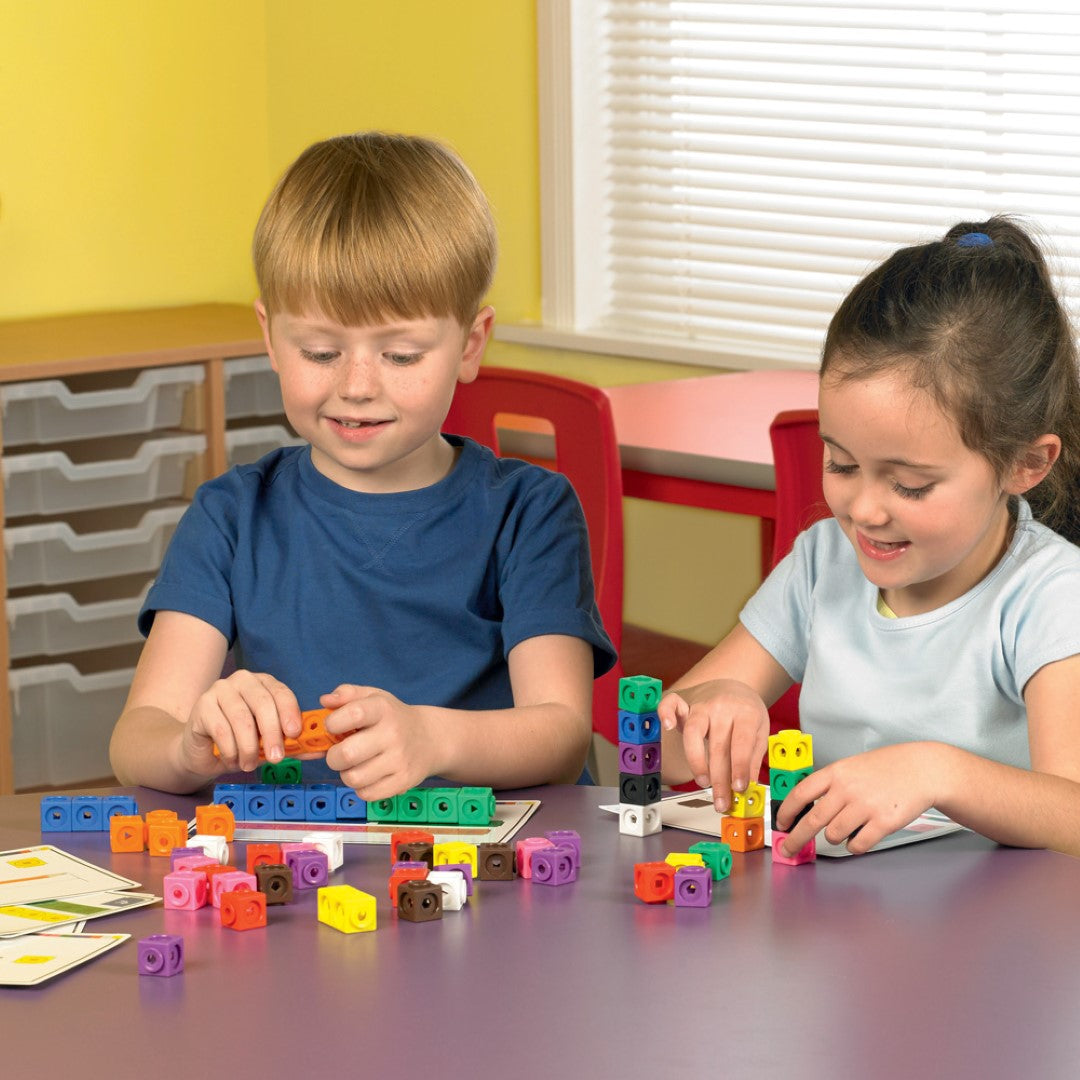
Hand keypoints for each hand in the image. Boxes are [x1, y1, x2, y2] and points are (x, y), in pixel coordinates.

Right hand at [183, 670, 301, 775]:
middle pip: (263, 703)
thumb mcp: (269, 742)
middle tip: (276, 758)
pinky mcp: (202, 705)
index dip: (290, 712)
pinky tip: (232, 759)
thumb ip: (293, 744)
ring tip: (249, 764)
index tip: (294, 734)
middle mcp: (243, 681)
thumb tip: (319, 750)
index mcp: (264, 683)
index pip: (281, 693)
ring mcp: (220, 690)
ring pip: (242, 718)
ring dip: (249, 747)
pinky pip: (221, 729)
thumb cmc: (240, 742)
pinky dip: (231, 749)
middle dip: (273, 733)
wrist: (204, 752)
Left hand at [322, 685, 437, 799]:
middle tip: (340, 752)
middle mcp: (393, 733)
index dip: (333, 723)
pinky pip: (367, 794)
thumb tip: (325, 701)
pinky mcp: (403, 781)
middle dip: (333, 756)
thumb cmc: (393, 717)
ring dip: (347, 774)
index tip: (332, 727)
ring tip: (356, 765)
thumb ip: (347, 694)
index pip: (354, 714)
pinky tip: (368, 776)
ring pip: (353, 778)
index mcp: (383, 709)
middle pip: (347, 754)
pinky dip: (361, 788)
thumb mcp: (373, 697)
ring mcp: (399, 759)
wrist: (430, 738)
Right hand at [658, 679, 769, 810]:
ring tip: (703, 783)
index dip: (740, 767)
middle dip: (719, 778)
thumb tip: (748, 786)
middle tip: (721, 801)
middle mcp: (722, 707)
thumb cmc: (746, 712)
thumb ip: (753, 757)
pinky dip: (665, 713)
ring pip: (693, 733)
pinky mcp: (685, 703)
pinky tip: (668, 727)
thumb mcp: (760, 731)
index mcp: (746, 713)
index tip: (739, 788)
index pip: (742, 743)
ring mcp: (701, 704)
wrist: (734, 684)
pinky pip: (670, 704)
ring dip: (697, 762)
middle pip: (718, 746)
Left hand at [778, 742, 947, 855]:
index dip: (786, 811)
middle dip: (796, 838)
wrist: (922, 770)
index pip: (800, 793)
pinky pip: (857, 844)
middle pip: (812, 820)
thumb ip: (831, 785)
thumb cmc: (886, 768)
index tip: (780, 824)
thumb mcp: (851, 767)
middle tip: (788, 849)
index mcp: (836, 772)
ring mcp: (865, 806)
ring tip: (845, 829)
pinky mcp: (883, 822)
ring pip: (834, 834)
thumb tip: (807, 809)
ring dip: (834, 837)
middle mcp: (847, 789)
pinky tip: (860, 838)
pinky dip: (854, 846)